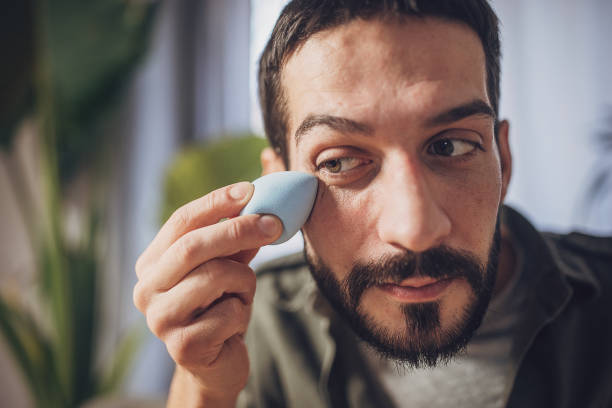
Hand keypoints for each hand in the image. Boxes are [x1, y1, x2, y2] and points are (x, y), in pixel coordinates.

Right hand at [133, 182, 281, 404]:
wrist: (216, 362)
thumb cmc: (218, 307)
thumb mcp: (226, 267)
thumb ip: (234, 238)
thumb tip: (258, 200)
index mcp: (151, 263)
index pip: (181, 222)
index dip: (216, 203)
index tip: (250, 190)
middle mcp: (146, 289)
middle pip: (192, 246)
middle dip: (238, 230)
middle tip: (273, 224)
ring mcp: (159, 320)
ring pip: (215, 276)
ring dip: (244, 280)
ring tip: (242, 293)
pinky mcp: (182, 346)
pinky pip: (229, 313)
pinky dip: (242, 312)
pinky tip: (233, 324)